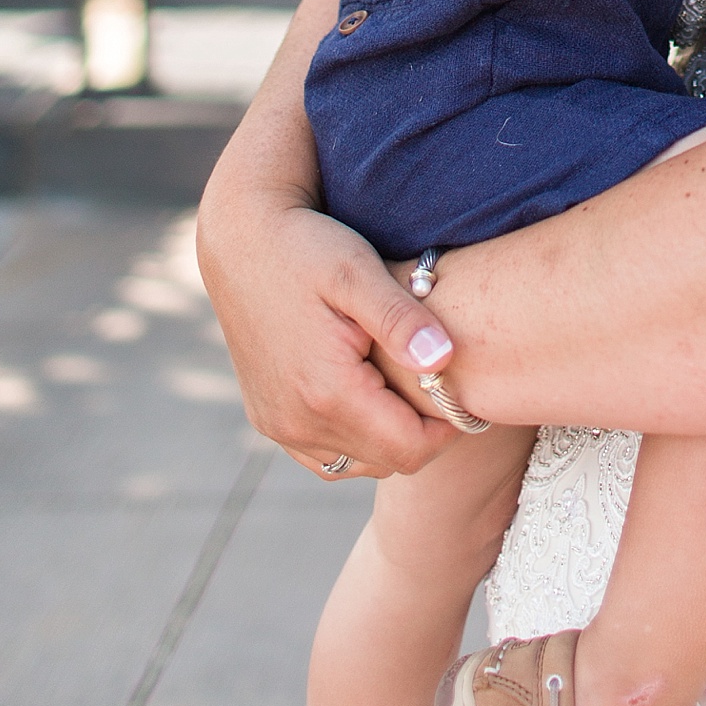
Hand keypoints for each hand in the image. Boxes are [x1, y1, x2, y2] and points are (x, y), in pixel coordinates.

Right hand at [195, 194, 461, 482]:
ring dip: (389, 438)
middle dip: (422, 432)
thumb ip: (400, 320)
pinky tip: (370, 394)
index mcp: (326, 392)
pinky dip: (355, 438)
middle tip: (440, 383)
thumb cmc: (306, 248)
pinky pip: (324, 455)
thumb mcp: (358, 271)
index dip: (448, 427)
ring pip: (356, 463)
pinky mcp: (268, 419)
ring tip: (406, 385)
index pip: (409, 449)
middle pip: (387, 462)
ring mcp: (278, 425)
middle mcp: (296, 422)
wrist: (242, 241)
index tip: (463, 390)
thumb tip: (444, 360)